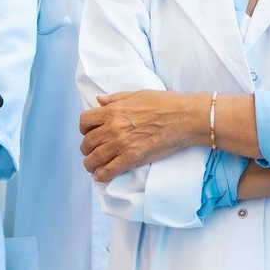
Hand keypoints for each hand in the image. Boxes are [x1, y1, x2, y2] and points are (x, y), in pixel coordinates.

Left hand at [80, 90, 201, 181]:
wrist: (184, 117)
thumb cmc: (165, 103)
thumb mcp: (137, 94)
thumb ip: (115, 98)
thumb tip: (98, 100)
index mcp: (113, 110)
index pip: (85, 121)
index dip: (85, 128)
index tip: (89, 132)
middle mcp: (113, 128)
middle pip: (88, 142)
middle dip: (87, 147)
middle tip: (92, 151)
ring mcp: (121, 144)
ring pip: (94, 158)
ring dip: (90, 164)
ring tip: (93, 166)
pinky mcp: (132, 158)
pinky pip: (108, 171)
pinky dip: (101, 175)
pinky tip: (101, 176)